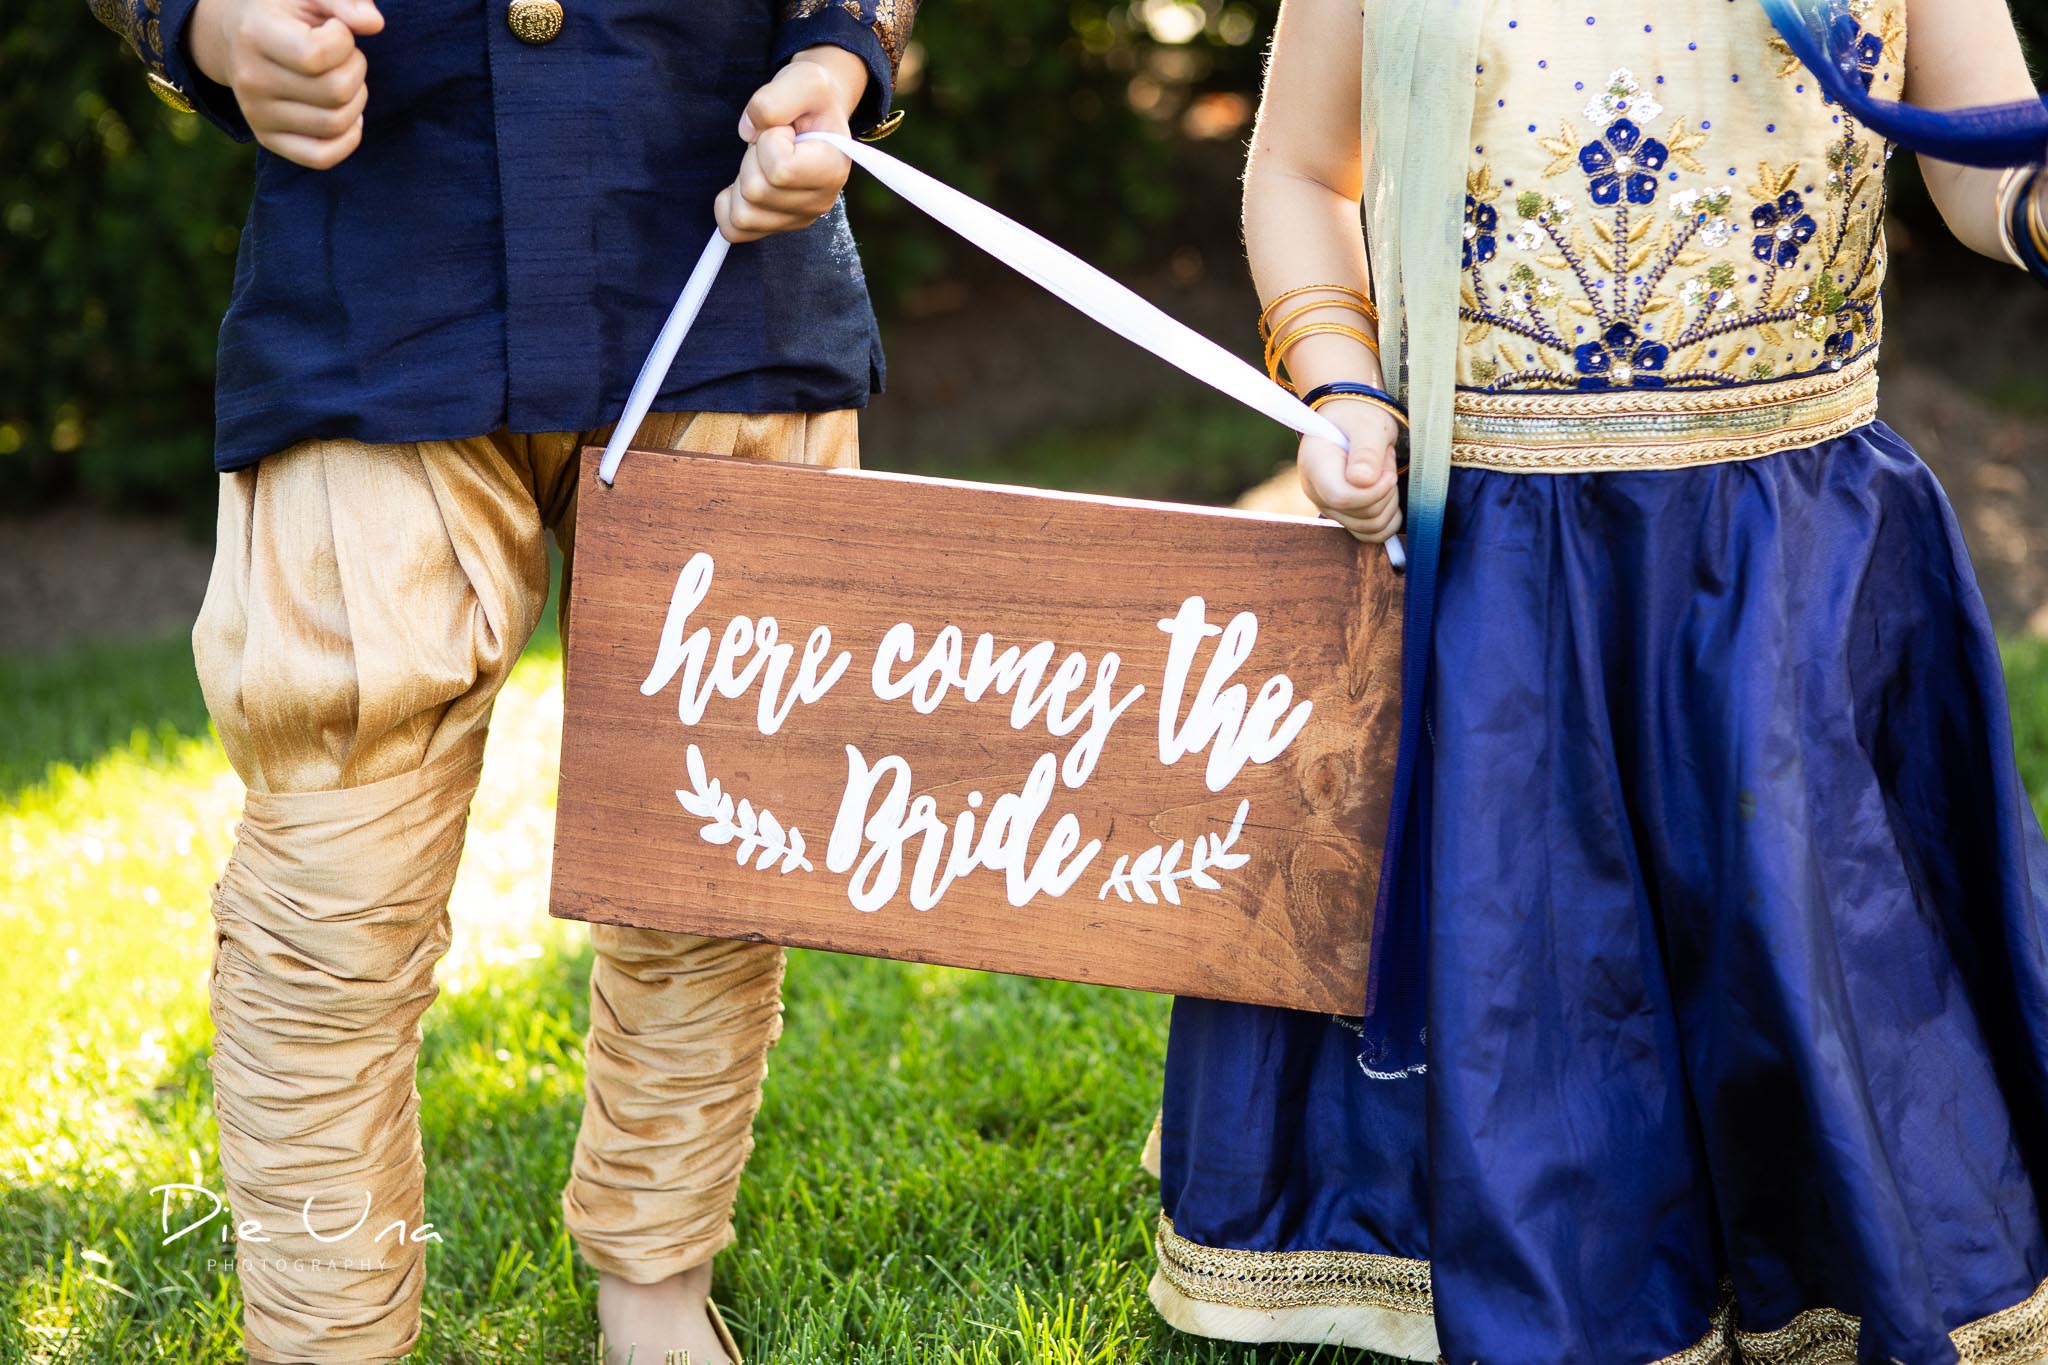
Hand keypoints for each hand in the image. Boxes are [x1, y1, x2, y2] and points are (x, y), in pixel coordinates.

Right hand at [188, 0, 383, 169]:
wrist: (235, 34)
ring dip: (356, 99)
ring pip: (336, 123)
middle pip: (336, 91)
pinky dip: (348, 139)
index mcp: (255, 35)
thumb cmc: (283, 10)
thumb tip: (374, 23)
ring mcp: (257, 114)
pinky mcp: (268, 139)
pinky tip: (348, 113)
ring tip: (342, 77)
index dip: (344, 41)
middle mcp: (250, 79)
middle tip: (345, 55)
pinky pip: (322, 157)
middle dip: (355, 68)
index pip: (317, 55)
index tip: (336, 29)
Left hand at [715, 46, 868, 242]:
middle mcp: (820, 202)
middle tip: (771, 141)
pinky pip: (734, 230)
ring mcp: (797, 219)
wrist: (817, 113)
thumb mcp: (804, 79)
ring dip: (741, 180)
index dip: (769, 140)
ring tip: (763, 160)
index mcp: (833, 169)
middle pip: (756, 191)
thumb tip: (747, 132)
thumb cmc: (812, 100)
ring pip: (743, 215)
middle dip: (752, 158)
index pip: (780, 171)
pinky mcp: (775, 226)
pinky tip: (743, 183)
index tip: (785, 129)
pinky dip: (728, 205)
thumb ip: (774, 100)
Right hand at [1297, 399, 1402, 542]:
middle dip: (1385, 491)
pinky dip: (1388, 518)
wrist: (1350, 420)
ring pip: (1369, 527)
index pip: (1343, 497)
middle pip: (1360, 515)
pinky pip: (1370, 533)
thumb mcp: (1368, 426)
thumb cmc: (1359, 418)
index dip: (1374, 492)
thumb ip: (1366, 452)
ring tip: (1383, 472)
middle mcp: (1316, 492)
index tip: (1388, 473)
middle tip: (1385, 461)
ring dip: (1389, 502)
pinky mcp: (1343, 515)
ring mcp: (1328, 506)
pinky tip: (1388, 493)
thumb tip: (1363, 481)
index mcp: (1316, 466)